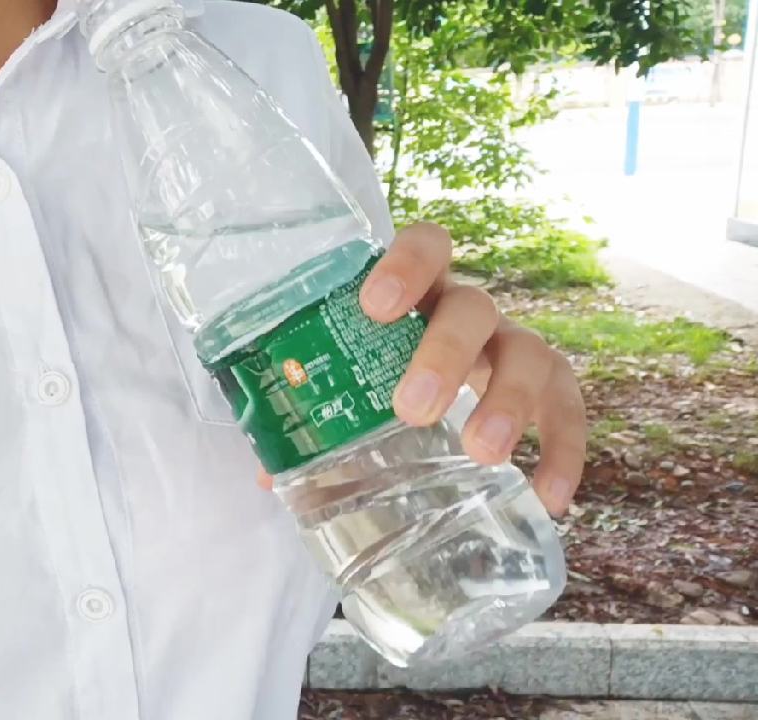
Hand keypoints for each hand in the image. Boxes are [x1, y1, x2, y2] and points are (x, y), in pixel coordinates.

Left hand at [258, 223, 586, 514]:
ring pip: (529, 352)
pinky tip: (550, 499)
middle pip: (472, 308)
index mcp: (416, 292)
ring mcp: (513, 344)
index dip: (405, 266)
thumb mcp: (347, 385)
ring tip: (483, 453)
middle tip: (413, 409)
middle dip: (445, 355)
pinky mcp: (549, 386)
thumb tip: (271, 478)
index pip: (425, 245)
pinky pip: (569, 407)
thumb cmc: (377, 380)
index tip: (374, 308)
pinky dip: (564, 451)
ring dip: (509, 401)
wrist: (435, 392)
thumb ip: (310, 417)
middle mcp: (468, 310)